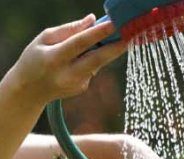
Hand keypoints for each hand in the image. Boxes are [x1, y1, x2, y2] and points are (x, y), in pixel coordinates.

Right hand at [7, 14, 125, 105]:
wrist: (29, 90)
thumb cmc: (34, 59)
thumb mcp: (44, 39)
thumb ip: (69, 30)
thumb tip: (93, 20)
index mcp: (54, 59)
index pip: (80, 44)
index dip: (98, 34)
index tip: (114, 24)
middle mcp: (67, 74)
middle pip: (97, 59)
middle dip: (116, 47)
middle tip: (130, 36)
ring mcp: (77, 84)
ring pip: (97, 63)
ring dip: (104, 50)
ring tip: (101, 40)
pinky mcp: (83, 88)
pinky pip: (92, 69)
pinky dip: (90, 60)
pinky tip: (76, 62)